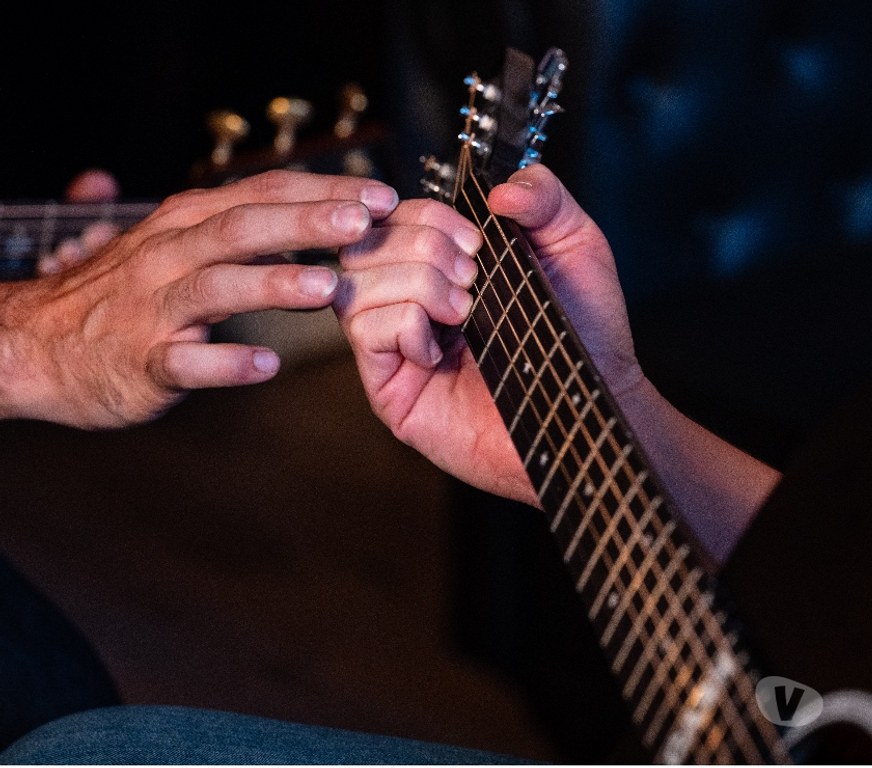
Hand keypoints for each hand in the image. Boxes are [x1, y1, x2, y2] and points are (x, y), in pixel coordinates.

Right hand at [0, 169, 398, 428]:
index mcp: (187, 225)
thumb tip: (305, 206)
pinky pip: (185, 362)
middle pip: (242, 228)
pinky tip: (266, 363)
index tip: (379, 198)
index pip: (262, 195)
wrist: (38, 344)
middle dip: (307, 223)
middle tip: (364, 224)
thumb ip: (235, 228)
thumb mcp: (173, 244)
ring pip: (215, 287)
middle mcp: (170, 256)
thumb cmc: (121, 295)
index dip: (323, 193)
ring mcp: (154, 309)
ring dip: (273, 285)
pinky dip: (225, 362)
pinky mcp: (142, 362)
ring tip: (328, 290)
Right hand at [335, 164, 639, 504]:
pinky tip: (441, 346)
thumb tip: (501, 186)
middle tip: (473, 278)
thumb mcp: (575, 247)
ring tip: (463, 311)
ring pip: (355, 285)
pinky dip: (406, 325)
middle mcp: (408, 303)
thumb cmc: (583, 334)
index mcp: (440, 268)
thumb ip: (544, 198)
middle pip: (364, 244)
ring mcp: (395, 347)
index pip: (392, 219)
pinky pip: (365, 331)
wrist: (592, 403)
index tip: (474, 241)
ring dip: (416, 284)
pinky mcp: (390, 388)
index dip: (425, 216)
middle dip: (424, 248)